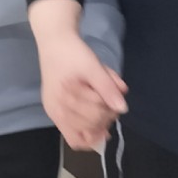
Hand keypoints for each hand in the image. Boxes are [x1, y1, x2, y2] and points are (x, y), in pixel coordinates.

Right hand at [38, 32, 127, 150]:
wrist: (55, 42)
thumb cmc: (73, 53)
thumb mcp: (94, 67)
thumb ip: (108, 88)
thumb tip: (123, 108)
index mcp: (62, 99)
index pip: (91, 120)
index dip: (107, 114)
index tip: (114, 101)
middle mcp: (56, 111)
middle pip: (88, 129)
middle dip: (105, 117)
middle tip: (112, 101)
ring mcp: (54, 114)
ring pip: (81, 135)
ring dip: (98, 123)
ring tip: (103, 106)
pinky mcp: (56, 113)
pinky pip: (73, 135)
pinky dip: (88, 131)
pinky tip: (98, 122)